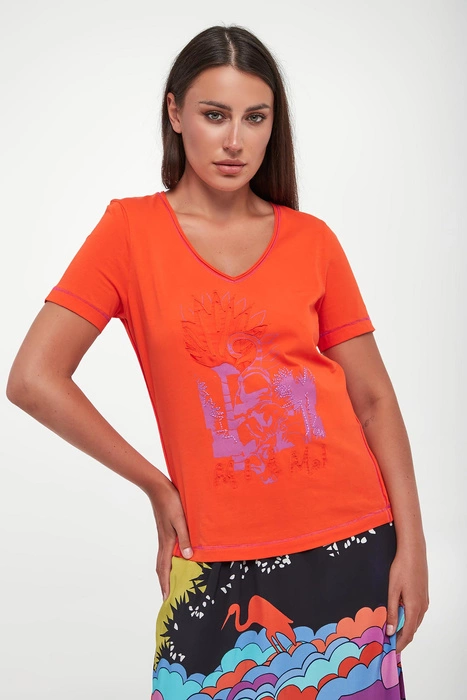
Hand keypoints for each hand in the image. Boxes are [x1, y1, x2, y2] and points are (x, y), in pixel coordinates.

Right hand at [145, 475, 192, 601]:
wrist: (158, 488)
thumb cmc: (170, 502)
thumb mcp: (180, 519)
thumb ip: (184, 537)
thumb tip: (187, 557)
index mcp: (166, 542)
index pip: (164, 568)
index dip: (165, 584)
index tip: (166, 599)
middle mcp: (163, 542)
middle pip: (161, 567)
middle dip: (164, 583)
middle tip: (167, 597)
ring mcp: (163, 537)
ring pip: (162, 560)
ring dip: (165, 573)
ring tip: (170, 583)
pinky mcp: (165, 531)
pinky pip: (165, 551)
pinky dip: (168, 561)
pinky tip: (174, 559)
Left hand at [386, 542, 428, 653]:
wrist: (413, 552)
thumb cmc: (401, 569)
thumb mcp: (392, 590)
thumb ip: (392, 612)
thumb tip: (390, 631)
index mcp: (414, 608)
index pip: (408, 633)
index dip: (400, 644)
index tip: (391, 651)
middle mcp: (422, 607)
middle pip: (412, 629)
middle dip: (401, 638)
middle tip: (388, 643)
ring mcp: (424, 601)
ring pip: (415, 621)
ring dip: (405, 628)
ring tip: (391, 632)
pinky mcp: (423, 595)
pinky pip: (416, 612)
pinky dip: (408, 618)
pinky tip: (399, 615)